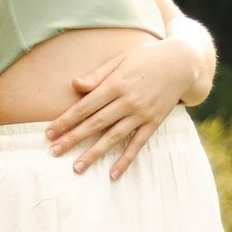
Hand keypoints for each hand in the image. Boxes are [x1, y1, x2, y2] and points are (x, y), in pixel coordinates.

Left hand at [44, 32, 198, 178]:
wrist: (181, 63)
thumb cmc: (145, 58)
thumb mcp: (120, 59)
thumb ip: (97, 75)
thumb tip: (74, 84)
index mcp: (116, 84)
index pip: (85, 106)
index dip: (66, 120)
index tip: (49, 132)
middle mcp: (127, 101)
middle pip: (95, 124)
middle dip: (73, 139)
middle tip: (54, 152)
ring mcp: (141, 114)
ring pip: (113, 137)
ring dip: (94, 153)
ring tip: (77, 167)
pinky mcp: (154, 122)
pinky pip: (137, 144)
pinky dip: (125, 160)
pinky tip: (113, 173)